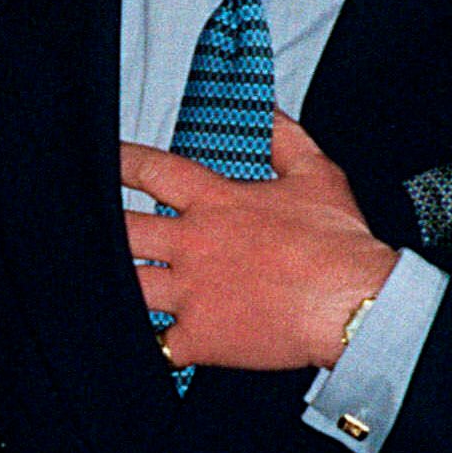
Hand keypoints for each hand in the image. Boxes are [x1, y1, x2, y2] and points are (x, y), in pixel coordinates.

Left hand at [123, 110, 397, 370]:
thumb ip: (284, 138)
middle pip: (124, 230)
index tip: (105, 162)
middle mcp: (194, 243)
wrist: (357, 302)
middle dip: (107, 228)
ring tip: (107, 280)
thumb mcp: (316, 174)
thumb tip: (266, 111)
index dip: (121, 163)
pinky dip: (149, 340)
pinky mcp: (200, 336)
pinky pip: (157, 342)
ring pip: (129, 283)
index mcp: (216, 202)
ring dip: (119, 281)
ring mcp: (191, 291)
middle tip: (94, 227)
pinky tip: (143, 336)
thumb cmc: (339, 244)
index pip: (151, 171)